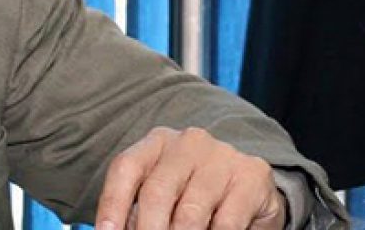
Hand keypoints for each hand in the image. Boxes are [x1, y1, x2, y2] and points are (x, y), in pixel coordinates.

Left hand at [94, 127, 286, 229]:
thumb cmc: (195, 195)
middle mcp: (187, 143)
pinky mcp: (251, 176)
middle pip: (156, 191)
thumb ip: (138, 212)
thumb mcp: (164, 197)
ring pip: (190, 212)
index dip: (111, 205)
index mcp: (157, 143)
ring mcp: (221, 156)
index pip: (126, 169)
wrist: (253, 189)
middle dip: (147, 229)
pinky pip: (226, 223)